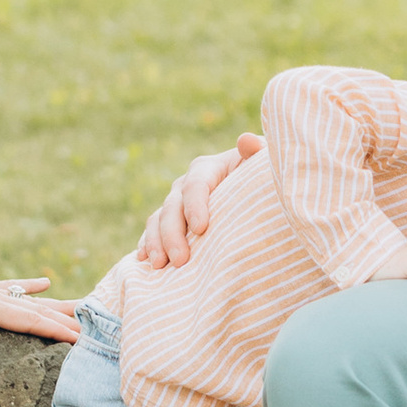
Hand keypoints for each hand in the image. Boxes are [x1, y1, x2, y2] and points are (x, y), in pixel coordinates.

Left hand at [0, 250, 80, 364]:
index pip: (26, 321)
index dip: (54, 331)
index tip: (79, 339)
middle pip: (36, 310)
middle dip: (65, 321)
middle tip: (95, 332)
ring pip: (29, 299)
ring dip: (56, 304)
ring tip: (83, 308)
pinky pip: (11, 286)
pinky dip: (29, 285)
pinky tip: (47, 282)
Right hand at [138, 138, 260, 267]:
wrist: (254, 192)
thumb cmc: (261, 179)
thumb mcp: (262, 165)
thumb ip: (257, 152)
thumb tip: (246, 140)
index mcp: (208, 168)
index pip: (196, 184)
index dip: (196, 205)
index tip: (201, 228)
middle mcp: (186, 184)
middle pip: (173, 206)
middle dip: (173, 233)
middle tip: (180, 260)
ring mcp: (176, 204)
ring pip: (158, 219)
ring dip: (155, 242)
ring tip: (159, 265)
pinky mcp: (171, 222)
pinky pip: (153, 232)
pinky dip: (147, 245)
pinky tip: (144, 262)